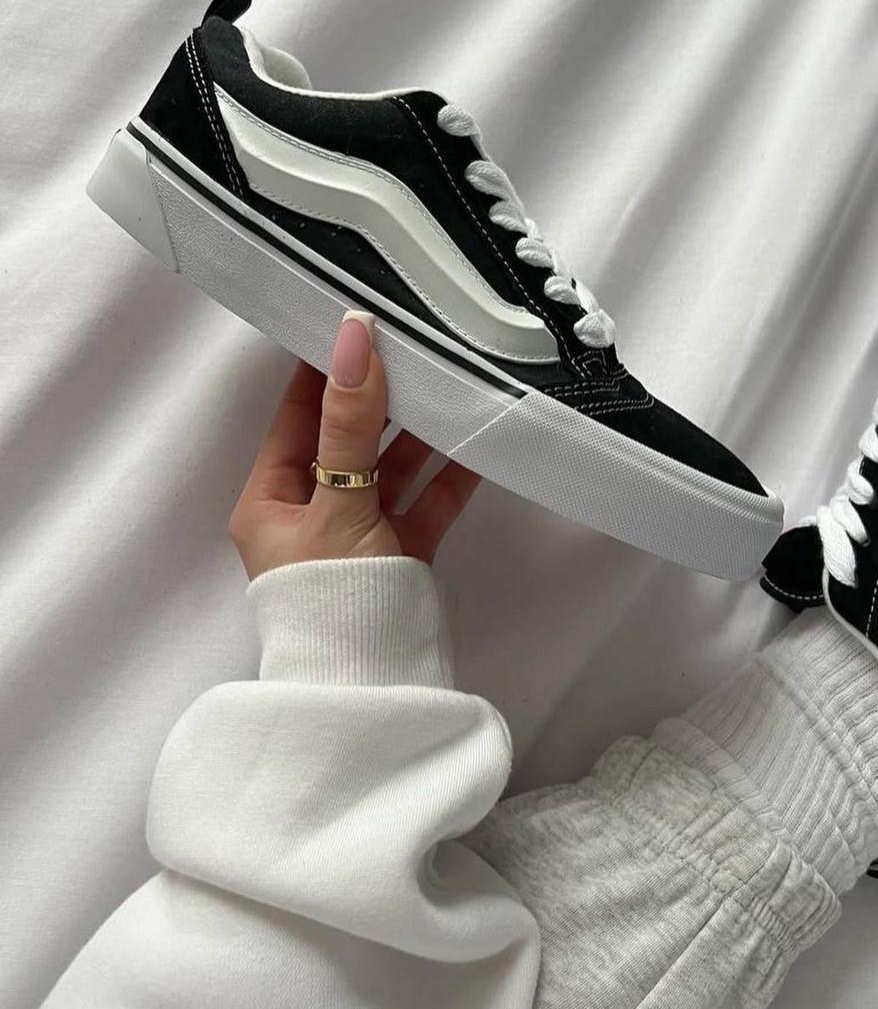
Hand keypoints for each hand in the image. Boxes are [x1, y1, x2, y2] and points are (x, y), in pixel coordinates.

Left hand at [229, 312, 480, 579]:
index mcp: (270, 500)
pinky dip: (449, 475)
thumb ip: (349, 424)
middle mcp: (313, 511)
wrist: (371, 682)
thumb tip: (351, 338)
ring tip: (449, 384)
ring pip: (392, 468)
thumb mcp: (337, 501)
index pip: (294, 418)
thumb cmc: (332, 593)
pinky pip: (426, 501)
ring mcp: (360, 531)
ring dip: (420, 433)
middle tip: (413, 346)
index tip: (353, 326)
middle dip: (381, 398)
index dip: (321, 372)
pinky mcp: (402, 551)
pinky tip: (475, 442)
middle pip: (348, 439)